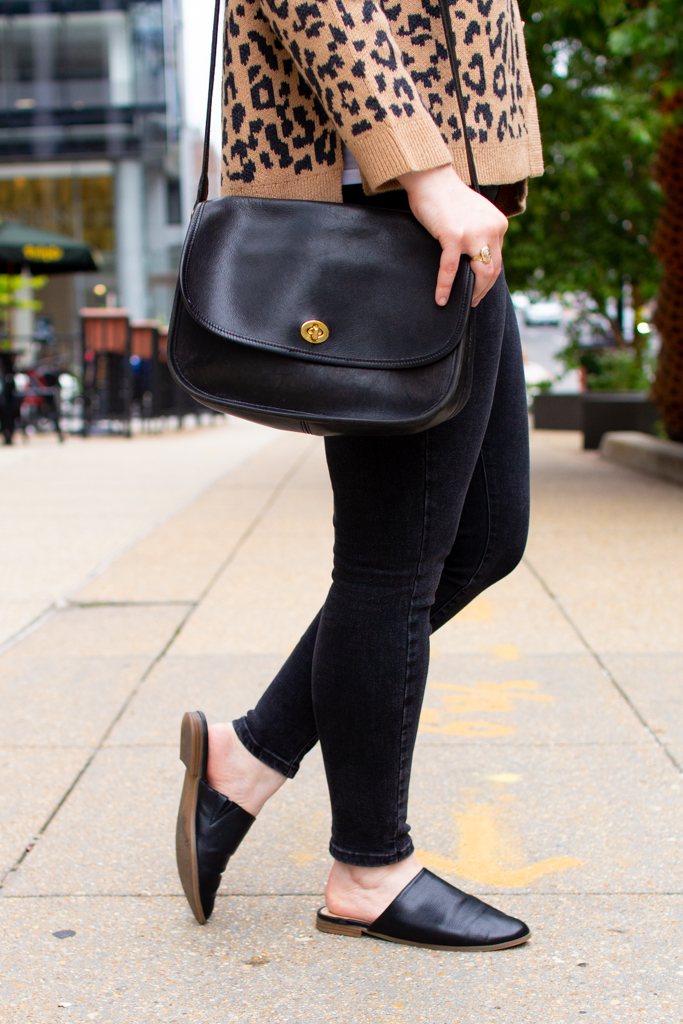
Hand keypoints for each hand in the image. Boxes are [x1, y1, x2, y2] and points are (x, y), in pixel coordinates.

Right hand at [397, 164, 507, 306]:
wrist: (431, 178)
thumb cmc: (448, 197)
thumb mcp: (475, 215)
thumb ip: (481, 233)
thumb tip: (477, 258)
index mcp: (499, 224)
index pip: (499, 258)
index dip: (490, 277)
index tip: (480, 287)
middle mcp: (492, 229)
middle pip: (494, 269)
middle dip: (485, 289)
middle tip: (475, 301)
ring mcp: (474, 233)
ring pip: (481, 272)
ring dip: (475, 292)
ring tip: (467, 303)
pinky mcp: (454, 236)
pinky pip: (450, 269)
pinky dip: (445, 286)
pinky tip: (441, 299)